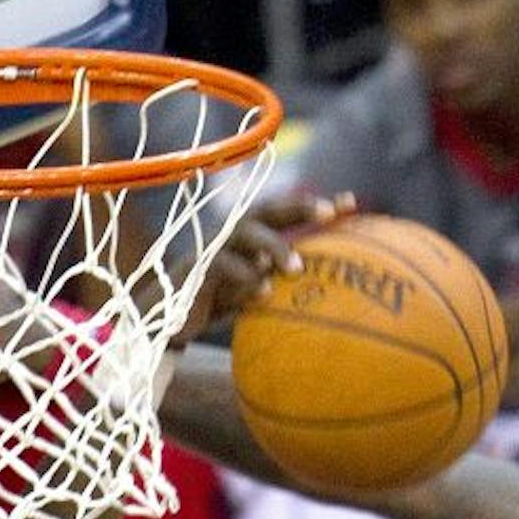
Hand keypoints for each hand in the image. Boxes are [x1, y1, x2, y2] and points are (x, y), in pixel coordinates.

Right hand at [177, 190, 348, 341]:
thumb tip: (331, 298)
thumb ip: (280, 284)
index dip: (316, 206)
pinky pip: (223, 267)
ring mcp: (215, 249)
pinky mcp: (198, 271)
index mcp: (251, 236)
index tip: (351, 203)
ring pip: (246, 236)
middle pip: (268, 211)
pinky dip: (245, 277)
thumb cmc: (218, 299)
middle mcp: (234, 235)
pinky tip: (266, 291)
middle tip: (326, 213)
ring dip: (274, 247)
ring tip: (297, 267)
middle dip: (297, 207)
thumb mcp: (254, 290)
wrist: (167, 314)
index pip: (286, 214)